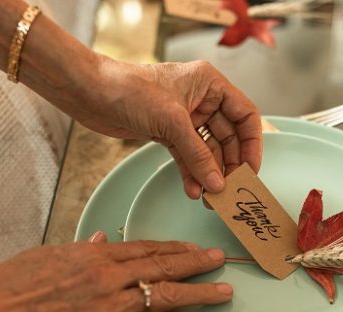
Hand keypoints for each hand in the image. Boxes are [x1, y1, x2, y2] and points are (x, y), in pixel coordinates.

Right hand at [0, 232, 230, 311]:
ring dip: (199, 292)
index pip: (143, 247)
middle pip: (162, 266)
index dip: (172, 249)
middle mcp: (106, 275)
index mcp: (90, 254)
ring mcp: (109, 305)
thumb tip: (96, 239)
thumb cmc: (3, 289)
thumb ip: (76, 249)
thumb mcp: (43, 256)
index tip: (190, 248)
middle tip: (219, 260)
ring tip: (223, 290)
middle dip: (195, 263)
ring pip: (166, 294)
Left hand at [75, 57, 262, 198]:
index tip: (251, 171)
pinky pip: (188, 156)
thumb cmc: (129, 89)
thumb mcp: (171, 122)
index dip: (252, 144)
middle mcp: (201, 99)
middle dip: (229, 165)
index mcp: (210, 84)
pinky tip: (193, 190)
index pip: (245, 115)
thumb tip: (218, 183)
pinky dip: (191, 173)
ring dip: (209, 174)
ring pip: (208, 150)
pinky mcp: (167, 132)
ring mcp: (184, 117)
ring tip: (210, 197)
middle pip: (229, 137)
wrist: (90, 93)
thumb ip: (198, 155)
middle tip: (229, 190)